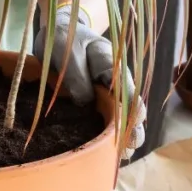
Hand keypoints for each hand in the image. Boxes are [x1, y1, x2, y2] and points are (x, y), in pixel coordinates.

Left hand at [34, 5, 146, 158]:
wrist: (58, 31)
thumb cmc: (64, 37)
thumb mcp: (68, 50)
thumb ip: (77, 75)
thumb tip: (85, 102)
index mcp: (113, 66)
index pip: (129, 91)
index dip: (132, 111)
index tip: (132, 126)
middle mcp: (115, 82)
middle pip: (131, 109)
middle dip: (132, 130)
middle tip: (128, 149)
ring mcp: (107, 94)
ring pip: (120, 119)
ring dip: (121, 138)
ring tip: (119, 158)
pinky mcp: (95, 103)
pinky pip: (104, 121)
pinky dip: (105, 137)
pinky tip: (103, 154)